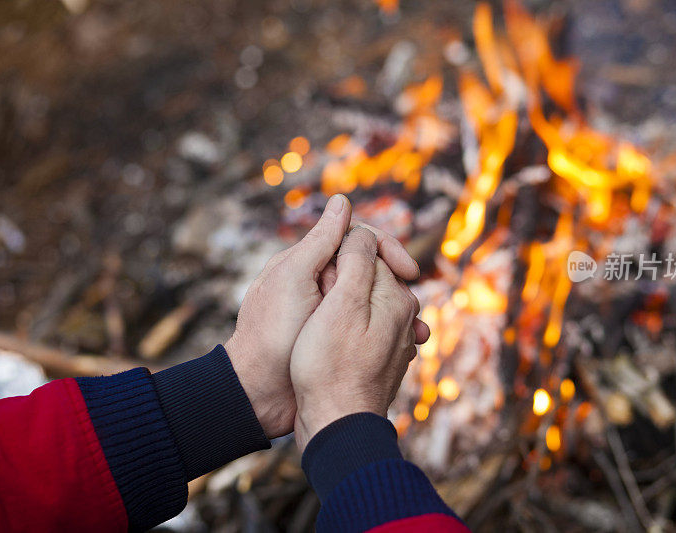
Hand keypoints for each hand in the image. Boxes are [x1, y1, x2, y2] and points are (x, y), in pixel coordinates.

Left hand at [225, 195, 420, 437]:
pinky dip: (389, 335)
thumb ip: (320, 242)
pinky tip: (405, 347)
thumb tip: (342, 201)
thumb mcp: (295, 279)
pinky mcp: (333, 340)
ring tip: (418, 331)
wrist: (258, 392)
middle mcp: (320, 284)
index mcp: (309, 264)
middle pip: (368, 271)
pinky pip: (368, 331)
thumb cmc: (271, 332)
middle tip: (416, 306)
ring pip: (372, 302)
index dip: (386, 250)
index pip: (356, 242)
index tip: (408, 270)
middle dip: (396, 284)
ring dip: (398, 312)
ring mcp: (328, 314)